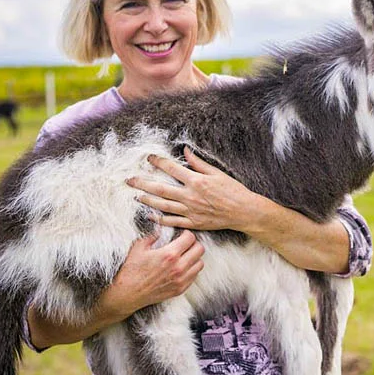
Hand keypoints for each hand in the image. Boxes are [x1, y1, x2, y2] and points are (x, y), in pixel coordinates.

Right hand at [101, 229, 204, 316]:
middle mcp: (178, 267)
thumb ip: (152, 236)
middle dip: (194, 244)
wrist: (128, 293)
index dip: (187, 234)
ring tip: (185, 256)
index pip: (190, 238)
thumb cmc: (131, 270)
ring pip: (200, 263)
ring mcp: (181, 280)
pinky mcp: (180, 289)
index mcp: (169, 254)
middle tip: (186, 244)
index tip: (182, 235)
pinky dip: (191, 270)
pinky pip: (195, 276)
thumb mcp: (139, 247)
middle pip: (200, 250)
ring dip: (194, 258)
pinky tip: (182, 267)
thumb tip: (160, 228)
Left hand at [126, 148, 259, 231]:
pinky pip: (172, 222)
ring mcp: (190, 211)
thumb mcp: (217, 173)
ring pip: (163, 206)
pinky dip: (160, 219)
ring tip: (136, 196)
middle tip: (129, 180)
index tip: (148, 158)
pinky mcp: (193, 223)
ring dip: (147, 201)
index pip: (171, 169)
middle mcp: (190, 196)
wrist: (243, 211)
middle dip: (143, 183)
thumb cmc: (233, 190)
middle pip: (160, 189)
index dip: (158, 162)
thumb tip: (185, 151)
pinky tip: (150, 215)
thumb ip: (198, 163)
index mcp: (196, 181)